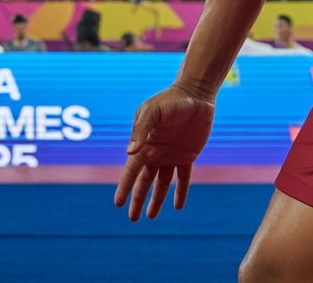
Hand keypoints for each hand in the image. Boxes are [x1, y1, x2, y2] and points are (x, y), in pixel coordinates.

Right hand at [114, 82, 214, 220]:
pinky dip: (180, 192)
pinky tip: (178, 206)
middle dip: (136, 199)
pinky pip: (183, 178)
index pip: (132, 170)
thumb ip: (141, 130)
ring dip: (156, 200)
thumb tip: (129, 153)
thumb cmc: (170, 100)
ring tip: (150, 217)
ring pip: (161, 183)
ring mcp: (170, 154)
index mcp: (143, 142)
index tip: (118, 204)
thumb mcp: (153, 112)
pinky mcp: (187, 155)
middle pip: (144, 181)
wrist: (194, 94)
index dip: (125, 187)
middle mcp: (155, 151)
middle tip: (131, 219)